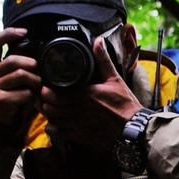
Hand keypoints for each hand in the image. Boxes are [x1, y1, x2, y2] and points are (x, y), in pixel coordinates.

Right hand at [0, 28, 40, 130]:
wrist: (5, 125)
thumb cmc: (13, 100)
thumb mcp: (13, 80)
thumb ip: (17, 66)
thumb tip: (34, 51)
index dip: (8, 34)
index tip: (24, 32)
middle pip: (14, 59)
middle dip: (32, 65)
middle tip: (38, 76)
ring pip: (21, 75)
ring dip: (34, 82)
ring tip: (35, 90)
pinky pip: (24, 92)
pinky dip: (31, 97)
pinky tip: (28, 102)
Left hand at [39, 35, 142, 150]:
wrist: (133, 129)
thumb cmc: (125, 104)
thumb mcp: (115, 79)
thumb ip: (103, 60)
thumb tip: (98, 41)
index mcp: (86, 95)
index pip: (56, 95)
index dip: (46, 92)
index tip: (44, 87)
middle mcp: (80, 111)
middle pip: (51, 108)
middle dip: (44, 102)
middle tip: (44, 97)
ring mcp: (80, 126)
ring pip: (54, 121)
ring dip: (50, 114)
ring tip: (51, 108)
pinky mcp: (82, 137)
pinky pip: (62, 133)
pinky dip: (58, 127)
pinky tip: (61, 121)